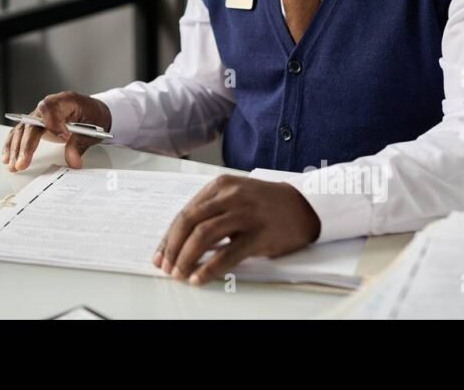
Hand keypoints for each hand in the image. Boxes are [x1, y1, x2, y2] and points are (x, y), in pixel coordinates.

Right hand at [2, 91, 111, 171]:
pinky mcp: (36, 124)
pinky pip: (20, 132)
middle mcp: (49, 106)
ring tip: (14, 164)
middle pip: (32, 122)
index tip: (63, 137)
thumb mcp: (92, 130)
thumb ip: (80, 144)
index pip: (50, 106)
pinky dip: (12, 145)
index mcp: (65, 101)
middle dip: (27, 144)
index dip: (53, 122)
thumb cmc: (93, 116)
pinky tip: (8, 157)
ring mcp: (40, 115)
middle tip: (24, 162)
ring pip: (22, 129)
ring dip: (16, 148)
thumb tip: (72, 161)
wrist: (92, 112)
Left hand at [153, 176, 320, 285]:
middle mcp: (230, 196)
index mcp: (219, 186)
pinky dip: (209, 267)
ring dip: (186, 257)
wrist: (303, 205)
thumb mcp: (234, 198)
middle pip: (189, 222)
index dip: (168, 237)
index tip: (159, 255)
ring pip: (204, 235)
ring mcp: (245, 213)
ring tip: (179, 274)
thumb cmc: (264, 204)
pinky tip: (199, 277)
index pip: (185, 212)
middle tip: (166, 267)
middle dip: (172, 247)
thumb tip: (179, 242)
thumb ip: (209, 213)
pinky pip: (228, 253)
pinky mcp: (259, 233)